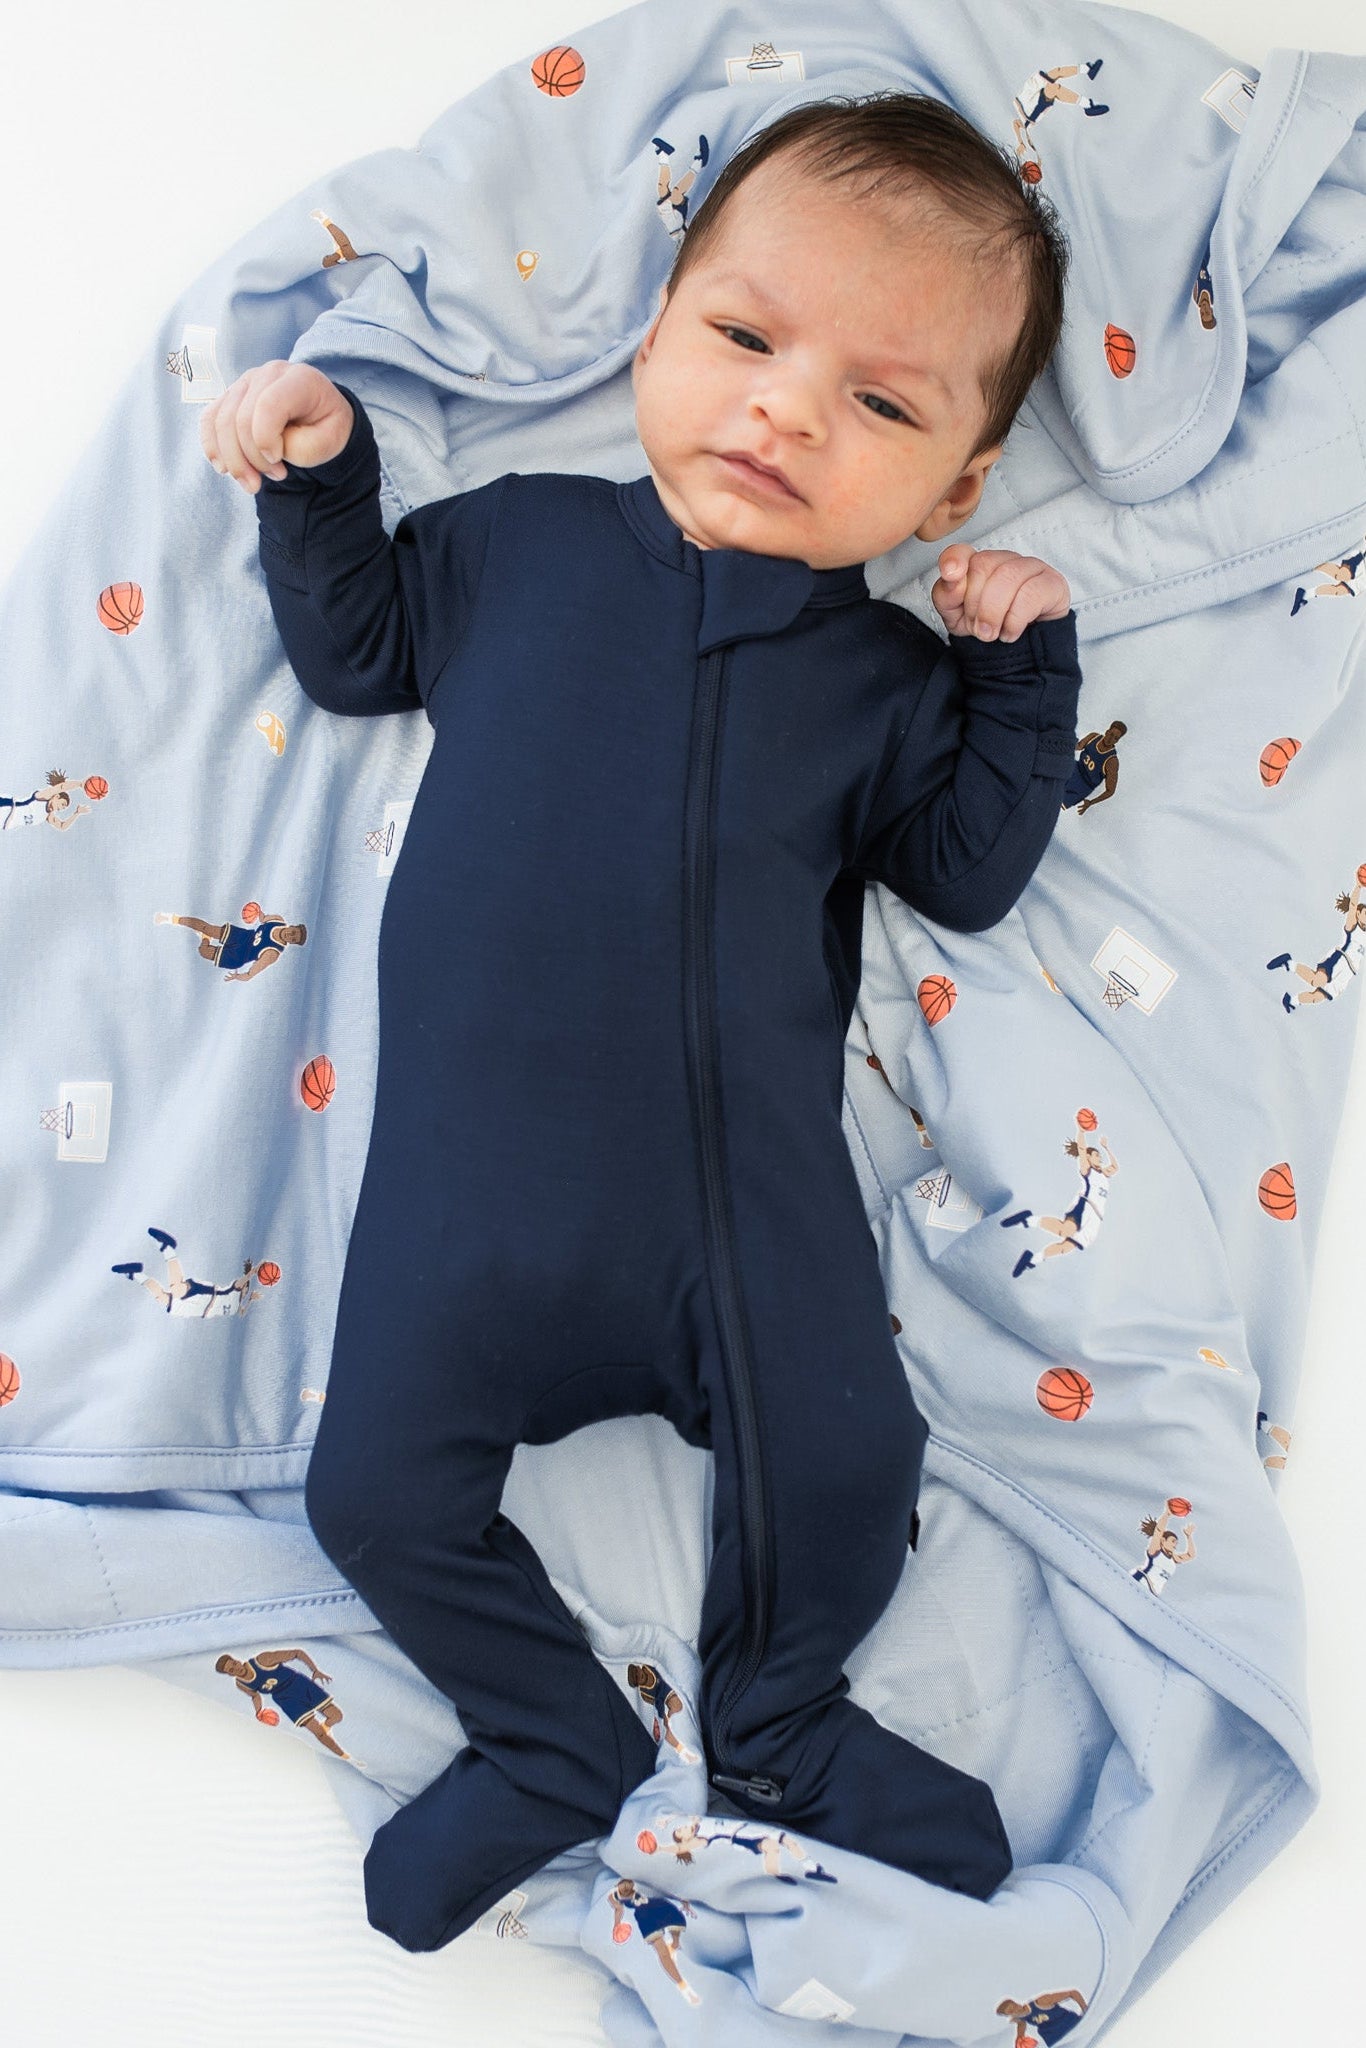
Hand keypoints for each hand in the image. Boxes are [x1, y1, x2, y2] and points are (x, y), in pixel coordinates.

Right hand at [199, 361, 353, 493]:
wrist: (320, 417)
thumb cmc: (326, 429)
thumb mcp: (329, 442)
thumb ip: (301, 446)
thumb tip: (267, 450)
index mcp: (300, 379)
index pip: (268, 404)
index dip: (266, 440)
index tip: (279, 461)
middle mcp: (269, 374)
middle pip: (241, 418)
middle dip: (252, 459)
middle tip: (277, 477)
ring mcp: (246, 382)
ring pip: (221, 422)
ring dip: (234, 461)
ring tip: (254, 483)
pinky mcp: (230, 396)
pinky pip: (209, 421)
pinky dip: (213, 449)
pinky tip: (225, 470)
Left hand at [931, 545, 1069, 641]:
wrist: (1024, 652)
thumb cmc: (991, 628)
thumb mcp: (958, 618)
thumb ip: (946, 596)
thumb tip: (953, 579)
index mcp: (980, 564)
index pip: (962, 552)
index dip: (954, 560)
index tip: (950, 576)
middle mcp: (1005, 560)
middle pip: (983, 566)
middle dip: (976, 604)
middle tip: (979, 628)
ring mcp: (1032, 568)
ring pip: (1007, 577)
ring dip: (993, 613)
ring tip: (993, 634)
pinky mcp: (1052, 584)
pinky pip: (1030, 594)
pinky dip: (1015, 620)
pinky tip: (1011, 632)